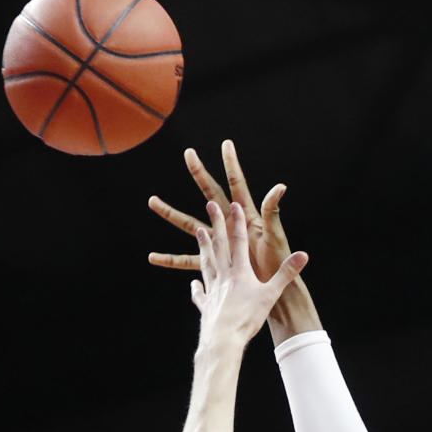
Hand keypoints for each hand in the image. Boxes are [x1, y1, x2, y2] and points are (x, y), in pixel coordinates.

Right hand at [148, 139, 293, 282]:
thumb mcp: (274, 236)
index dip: (232, 165)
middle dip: (200, 174)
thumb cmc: (276, 262)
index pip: (237, 184)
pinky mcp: (213, 264)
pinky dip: (170, 260)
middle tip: (188, 154)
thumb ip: (271, 212)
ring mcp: (219, 243)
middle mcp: (229, 225)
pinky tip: (153, 257)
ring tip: (152, 202)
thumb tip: (279, 187)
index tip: (226, 144)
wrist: (273, 288)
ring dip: (171, 213)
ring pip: (190, 225)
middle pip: (210, 196)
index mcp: (246, 216)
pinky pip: (188, 261)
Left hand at [192, 200, 306, 346]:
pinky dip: (197, 287)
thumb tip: (303, 255)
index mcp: (240, 272)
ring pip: (207, 263)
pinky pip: (200, 294)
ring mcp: (212, 290)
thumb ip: (286, 274)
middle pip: (219, 246)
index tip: (234, 205)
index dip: (237, 222)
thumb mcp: (271, 295)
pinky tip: (194, 283)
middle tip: (210, 206)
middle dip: (216, 224)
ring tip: (199, 233)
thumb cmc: (247, 318)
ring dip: (204, 247)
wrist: (223, 339)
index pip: (238, 242)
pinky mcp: (206, 306)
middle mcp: (223, 277)